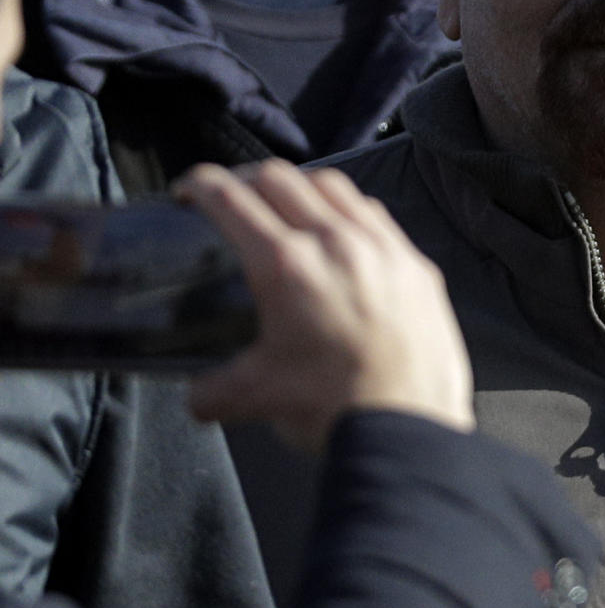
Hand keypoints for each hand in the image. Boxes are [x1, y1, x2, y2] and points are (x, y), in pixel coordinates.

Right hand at [174, 160, 473, 450]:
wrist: (408, 428)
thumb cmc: (333, 409)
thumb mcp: (256, 397)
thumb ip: (212, 390)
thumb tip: (196, 394)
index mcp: (286, 266)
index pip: (232, 201)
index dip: (201, 185)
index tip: (188, 188)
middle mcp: (334, 241)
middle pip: (279, 179)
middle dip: (245, 179)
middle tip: (231, 196)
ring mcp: (380, 246)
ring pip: (331, 185)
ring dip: (298, 185)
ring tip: (285, 200)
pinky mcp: (413, 262)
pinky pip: (374, 213)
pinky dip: (347, 208)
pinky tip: (341, 225)